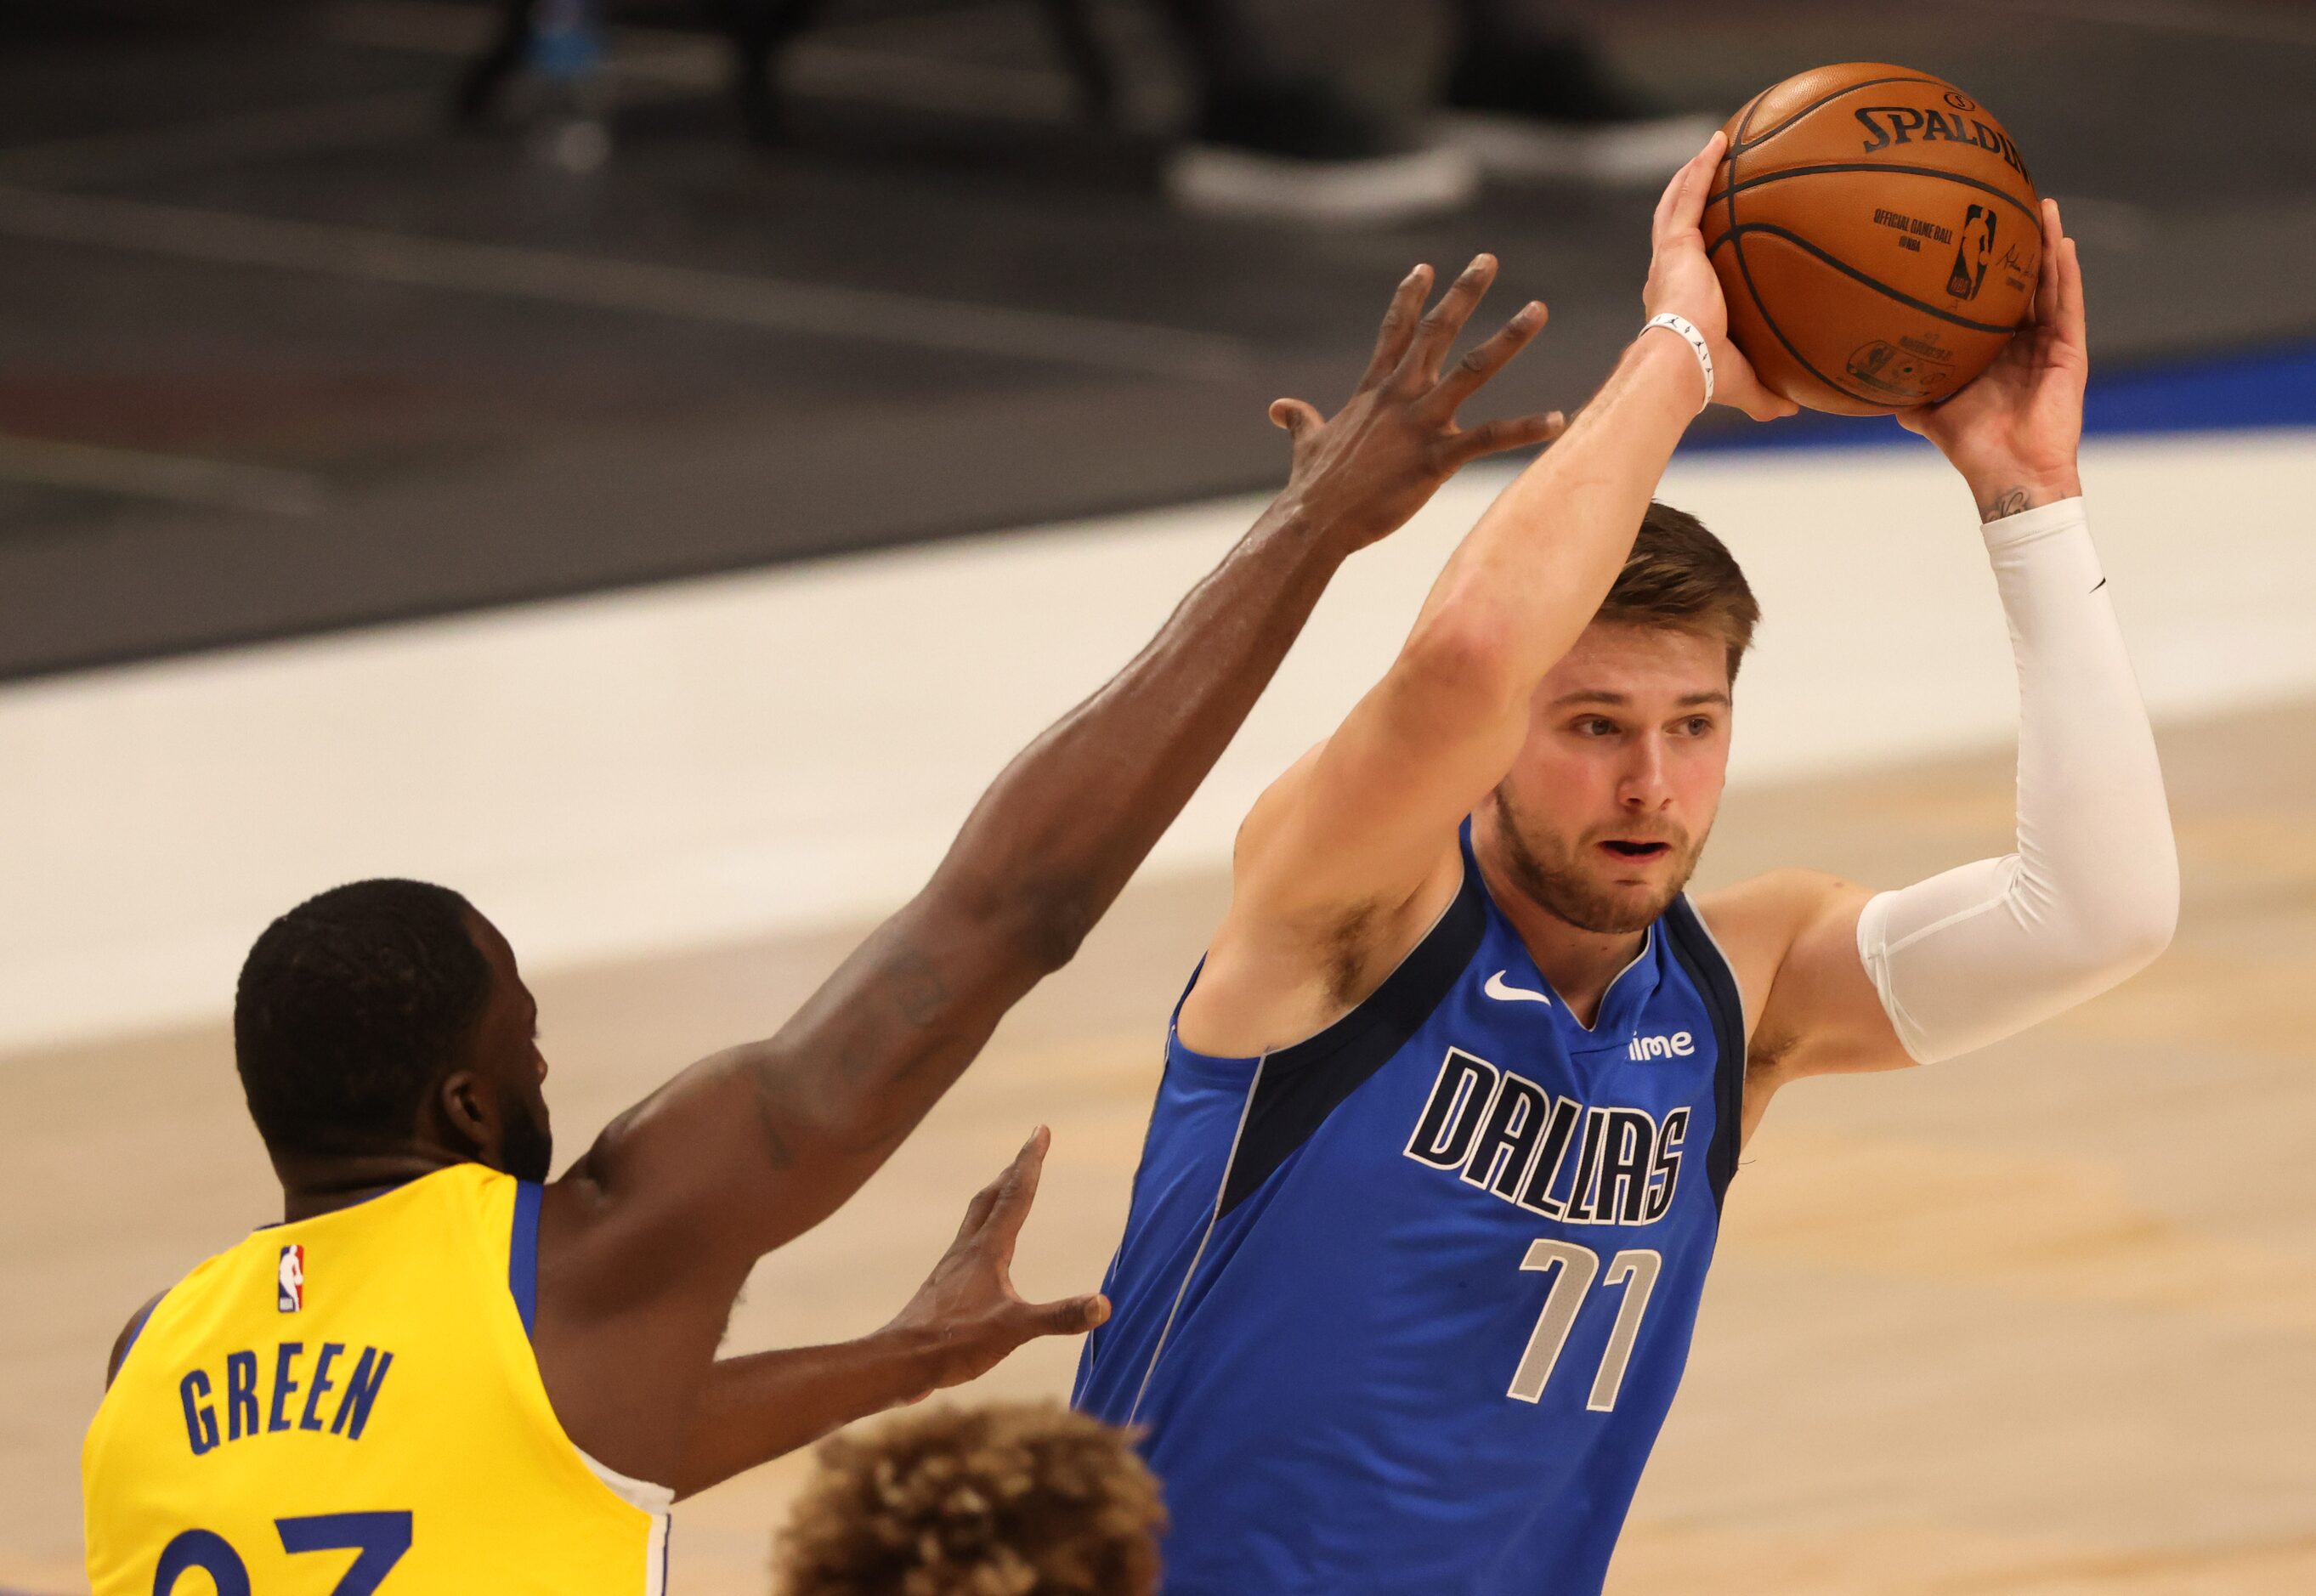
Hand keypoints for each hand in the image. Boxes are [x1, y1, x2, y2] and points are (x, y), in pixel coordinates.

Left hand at [879, 1127, 1108, 1396]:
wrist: (899, 1361)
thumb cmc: (953, 1343)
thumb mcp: (1013, 1330)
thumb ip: (1059, 1317)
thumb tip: (1104, 1305)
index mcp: (987, 1251)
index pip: (1015, 1195)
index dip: (1030, 1161)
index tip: (1040, 1129)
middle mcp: (968, 1250)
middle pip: (992, 1198)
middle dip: (1013, 1172)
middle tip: (1029, 1150)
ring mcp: (953, 1268)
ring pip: (977, 1219)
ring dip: (996, 1197)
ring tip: (1007, 1189)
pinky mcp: (944, 1288)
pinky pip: (969, 1244)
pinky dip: (984, 1231)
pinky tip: (986, 1253)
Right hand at [1268, 255, 1567, 553]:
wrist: (1314, 521)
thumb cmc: (1312, 487)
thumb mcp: (1307, 443)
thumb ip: (1300, 420)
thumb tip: (1279, 409)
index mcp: (1374, 392)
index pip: (1394, 332)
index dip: (1410, 298)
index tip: (1425, 267)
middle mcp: (1400, 396)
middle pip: (1437, 332)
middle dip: (1464, 293)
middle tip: (1488, 259)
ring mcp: (1420, 424)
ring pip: (1473, 369)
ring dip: (1509, 338)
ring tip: (1538, 309)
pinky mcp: (1435, 459)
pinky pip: (1489, 438)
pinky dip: (1526, 429)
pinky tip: (1559, 418)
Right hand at [1642, 131, 1795, 421]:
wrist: (1681, 362)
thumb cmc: (1704, 377)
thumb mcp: (1744, 383)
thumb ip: (1767, 393)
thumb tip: (1795, 408)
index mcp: (1676, 301)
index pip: (1684, 265)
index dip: (1695, 245)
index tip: (1713, 232)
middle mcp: (1666, 273)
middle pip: (1675, 226)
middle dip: (1690, 198)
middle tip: (1711, 175)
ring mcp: (1668, 255)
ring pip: (1675, 203)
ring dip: (1693, 173)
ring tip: (1715, 145)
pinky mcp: (1676, 243)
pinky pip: (1688, 194)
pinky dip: (1701, 167)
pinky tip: (1720, 141)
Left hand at [1899, 197, 2085, 518]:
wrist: (2006, 472)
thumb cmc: (1971, 447)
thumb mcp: (1927, 411)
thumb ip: (1902, 389)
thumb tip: (1858, 380)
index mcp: (1993, 349)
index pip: (1990, 298)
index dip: (1985, 266)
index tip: (1972, 230)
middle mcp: (2023, 340)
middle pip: (2024, 280)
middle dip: (2020, 242)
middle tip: (2010, 200)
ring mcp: (2048, 344)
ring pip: (2051, 283)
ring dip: (2049, 244)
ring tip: (2044, 206)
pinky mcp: (2069, 352)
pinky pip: (2069, 305)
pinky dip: (2068, 275)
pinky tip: (2064, 244)